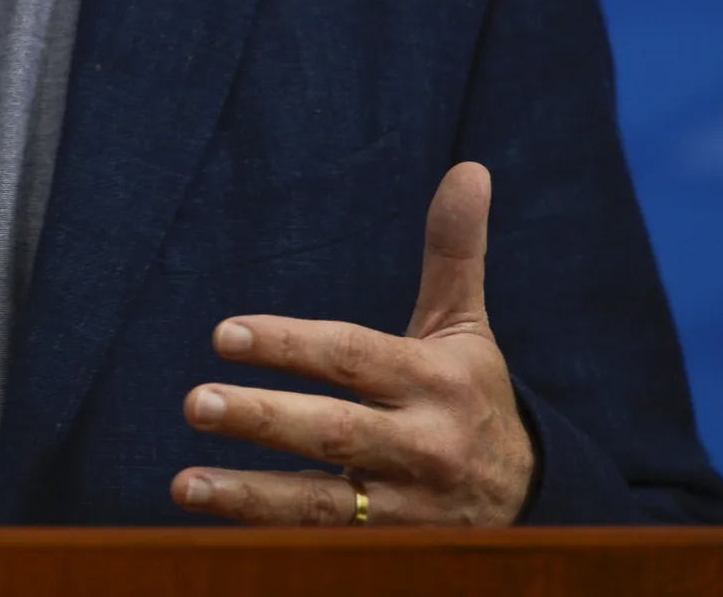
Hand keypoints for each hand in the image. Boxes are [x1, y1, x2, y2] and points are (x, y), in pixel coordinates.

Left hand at [170, 161, 533, 525]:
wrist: (536, 500)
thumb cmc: (475, 398)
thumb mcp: (465, 328)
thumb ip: (454, 253)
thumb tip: (469, 168)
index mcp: (436, 381)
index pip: (352, 357)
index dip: (289, 344)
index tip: (225, 334)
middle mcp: (425, 446)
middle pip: (333, 432)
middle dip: (262, 420)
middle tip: (195, 403)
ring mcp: (410, 509)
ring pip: (323, 506)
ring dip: (249, 496)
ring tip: (186, 483)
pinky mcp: (398, 553)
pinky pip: (328, 547)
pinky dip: (272, 539)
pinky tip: (214, 526)